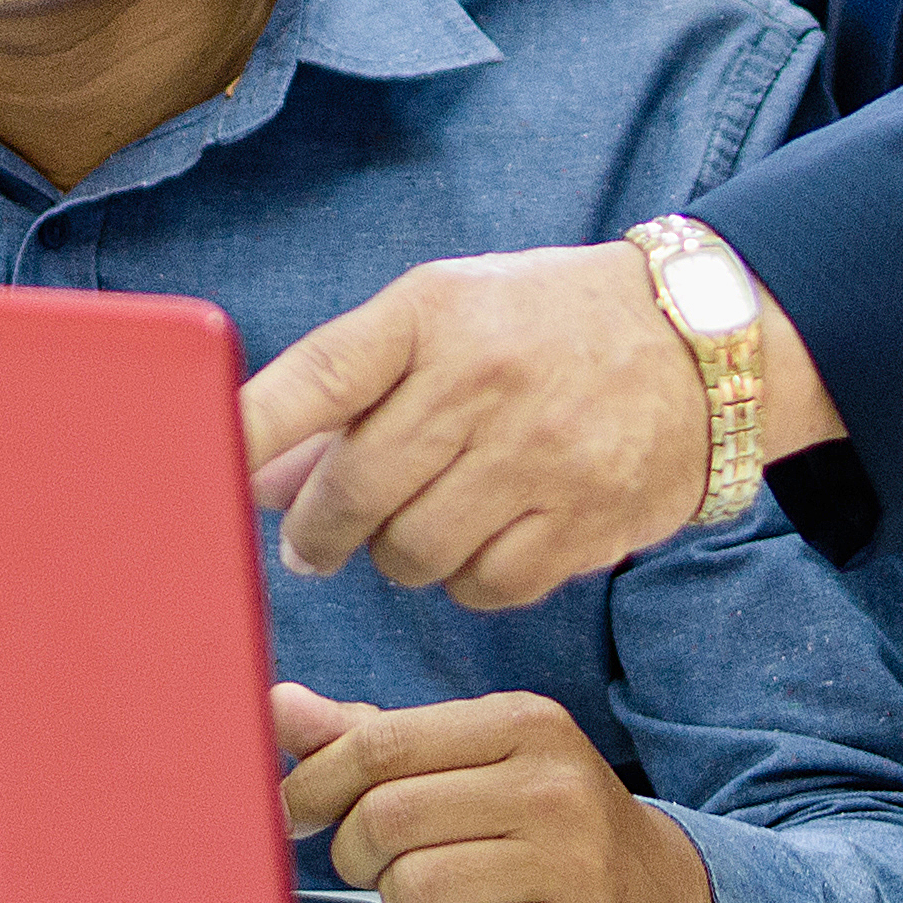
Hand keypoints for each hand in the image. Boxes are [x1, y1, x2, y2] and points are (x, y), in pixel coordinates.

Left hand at [243, 245, 730, 606]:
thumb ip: (354, 395)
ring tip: (420, 524)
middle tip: (317, 541)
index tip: (199, 475)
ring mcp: (540, 455)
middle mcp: (484, 379)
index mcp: (435, 313)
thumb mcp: (449, 320)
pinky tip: (484, 541)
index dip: (247, 435)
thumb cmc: (543, 327)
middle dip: (320, 531)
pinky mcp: (586, 522)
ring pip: (411, 554)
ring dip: (397, 555)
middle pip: (354, 491)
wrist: (702, 343)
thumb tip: (260, 486)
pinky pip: (481, 589)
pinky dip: (467, 582)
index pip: (317, 377)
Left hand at [275, 681, 716, 902]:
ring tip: (435, 892)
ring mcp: (569, 861)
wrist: (660, 896)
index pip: (383, 743)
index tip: (295, 809)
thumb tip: (279, 707)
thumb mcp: (476, 759)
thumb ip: (377, 735)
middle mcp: (551, 784)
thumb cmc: (549, 821)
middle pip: (386, 817)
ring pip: (411, 887)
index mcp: (523, 722)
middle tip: (369, 860)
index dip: (316, 781)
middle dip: (354, 851)